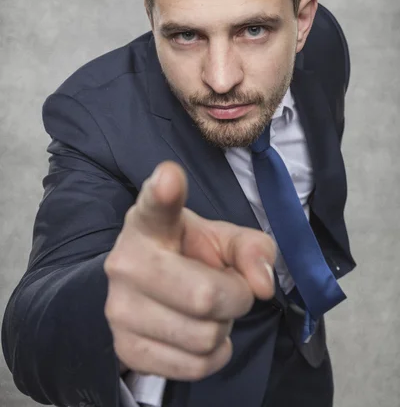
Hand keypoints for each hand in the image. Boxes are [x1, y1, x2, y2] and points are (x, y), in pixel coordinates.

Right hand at [104, 161, 275, 380]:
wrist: (148, 290)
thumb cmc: (190, 255)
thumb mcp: (224, 240)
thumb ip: (253, 249)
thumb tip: (263, 285)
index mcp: (150, 223)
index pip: (156, 206)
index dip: (164, 192)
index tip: (170, 178)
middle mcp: (126, 261)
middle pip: (206, 296)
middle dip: (235, 297)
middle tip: (226, 287)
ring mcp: (119, 308)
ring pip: (205, 337)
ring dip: (222, 328)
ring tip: (207, 310)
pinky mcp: (125, 349)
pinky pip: (195, 367)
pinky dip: (213, 355)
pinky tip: (199, 334)